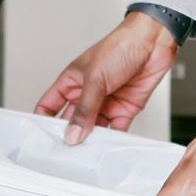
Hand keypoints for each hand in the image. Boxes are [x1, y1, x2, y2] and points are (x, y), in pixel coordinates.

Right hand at [35, 11, 178, 141]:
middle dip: (69, 135)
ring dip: (90, 140)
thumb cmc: (120, 46)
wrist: (152, 42)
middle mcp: (87, 94)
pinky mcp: (124, 109)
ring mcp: (105, 103)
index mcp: (72, 81)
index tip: (42, 137)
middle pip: (71, 121)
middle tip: (66, 151)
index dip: (43, 120)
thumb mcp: (94, 79)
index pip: (49, 105)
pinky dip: (112, 140)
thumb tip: (72, 133)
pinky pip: (115, 130)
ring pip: (93, 129)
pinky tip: (108, 146)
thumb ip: (83, 109)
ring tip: (86, 153)